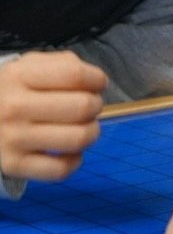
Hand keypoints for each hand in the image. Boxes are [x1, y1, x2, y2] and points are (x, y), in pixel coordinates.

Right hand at [0, 51, 106, 181]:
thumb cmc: (15, 90)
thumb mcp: (30, 66)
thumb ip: (64, 64)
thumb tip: (96, 81)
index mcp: (19, 76)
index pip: (75, 75)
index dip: (98, 79)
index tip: (97, 84)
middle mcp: (13, 107)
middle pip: (82, 107)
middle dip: (96, 106)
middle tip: (90, 107)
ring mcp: (13, 138)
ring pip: (78, 139)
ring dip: (91, 132)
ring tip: (84, 127)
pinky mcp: (14, 165)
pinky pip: (61, 170)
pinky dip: (75, 161)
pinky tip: (69, 151)